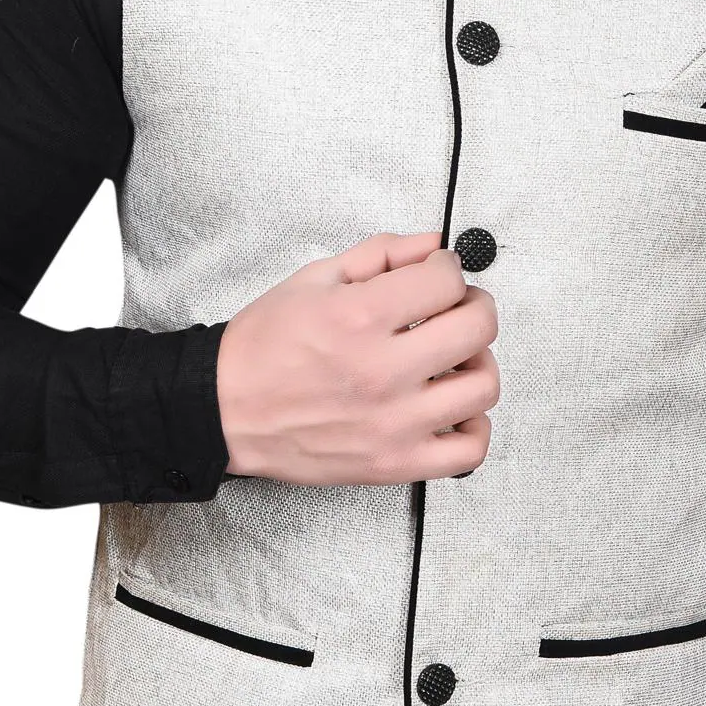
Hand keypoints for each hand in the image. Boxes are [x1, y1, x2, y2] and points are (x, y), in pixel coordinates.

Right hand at [216, 229, 499, 484]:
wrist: (222, 410)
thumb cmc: (263, 347)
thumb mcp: (314, 279)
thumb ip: (381, 254)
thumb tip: (435, 242)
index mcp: (358, 317)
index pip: (448, 281)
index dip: (449, 268)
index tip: (438, 273)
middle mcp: (381, 372)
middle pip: (477, 328)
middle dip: (474, 306)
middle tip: (455, 307)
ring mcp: (392, 423)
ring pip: (483, 387)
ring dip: (477, 362)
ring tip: (453, 358)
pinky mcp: (394, 463)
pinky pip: (468, 451)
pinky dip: (474, 426)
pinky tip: (452, 407)